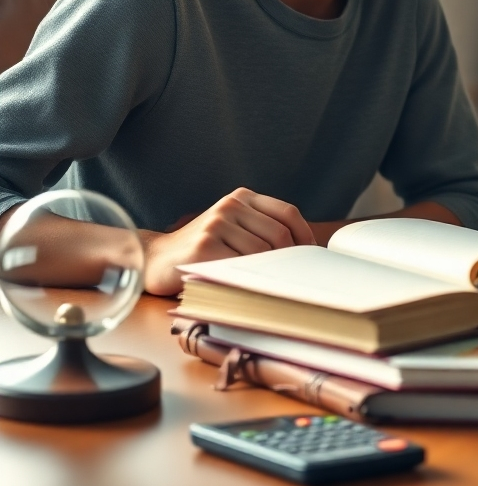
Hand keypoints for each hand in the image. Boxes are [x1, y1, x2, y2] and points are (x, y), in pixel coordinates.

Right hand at [143, 188, 315, 295]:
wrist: (156, 259)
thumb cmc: (204, 249)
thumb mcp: (233, 228)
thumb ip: (262, 230)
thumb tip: (306, 252)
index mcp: (242, 198)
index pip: (288, 213)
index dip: (305, 235)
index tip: (312, 256)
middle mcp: (230, 206)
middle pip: (279, 235)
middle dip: (289, 259)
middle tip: (292, 278)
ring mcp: (215, 225)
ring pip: (262, 253)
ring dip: (268, 272)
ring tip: (267, 285)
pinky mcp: (203, 248)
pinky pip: (240, 267)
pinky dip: (249, 280)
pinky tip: (246, 288)